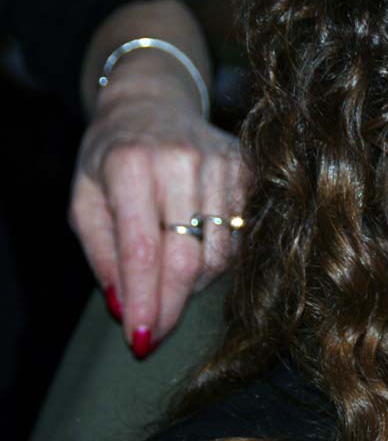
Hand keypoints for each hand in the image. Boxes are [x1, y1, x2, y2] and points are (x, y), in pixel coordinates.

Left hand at [70, 67, 246, 358]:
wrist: (154, 102)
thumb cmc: (112, 157)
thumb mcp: (86, 200)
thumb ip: (102, 253)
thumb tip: (123, 306)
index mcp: (131, 164)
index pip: (143, 249)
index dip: (144, 299)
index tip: (140, 338)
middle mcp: (182, 161)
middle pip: (188, 257)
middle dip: (171, 304)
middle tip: (156, 330)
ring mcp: (222, 163)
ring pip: (221, 253)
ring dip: (195, 282)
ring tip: (170, 275)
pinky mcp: (248, 169)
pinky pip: (243, 236)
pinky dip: (220, 257)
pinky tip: (197, 250)